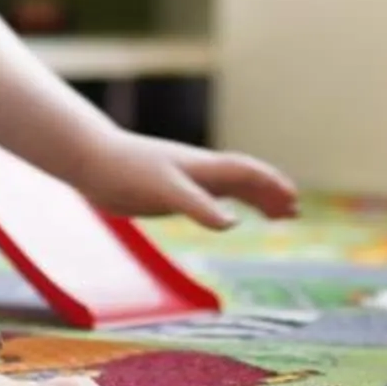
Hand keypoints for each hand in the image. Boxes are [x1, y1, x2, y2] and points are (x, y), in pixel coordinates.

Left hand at [68, 131, 299, 230]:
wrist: (93, 161)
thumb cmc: (128, 171)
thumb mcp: (166, 191)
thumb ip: (200, 207)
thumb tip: (233, 224)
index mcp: (204, 168)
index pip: (247, 173)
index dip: (272, 185)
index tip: (294, 200)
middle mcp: (200, 171)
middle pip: (245, 180)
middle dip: (271, 194)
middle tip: (294, 213)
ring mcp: (186, 180)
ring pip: (230, 189)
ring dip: (255, 201)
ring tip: (277, 216)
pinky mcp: (170, 192)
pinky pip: (209, 199)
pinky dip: (227, 208)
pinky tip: (228, 219)